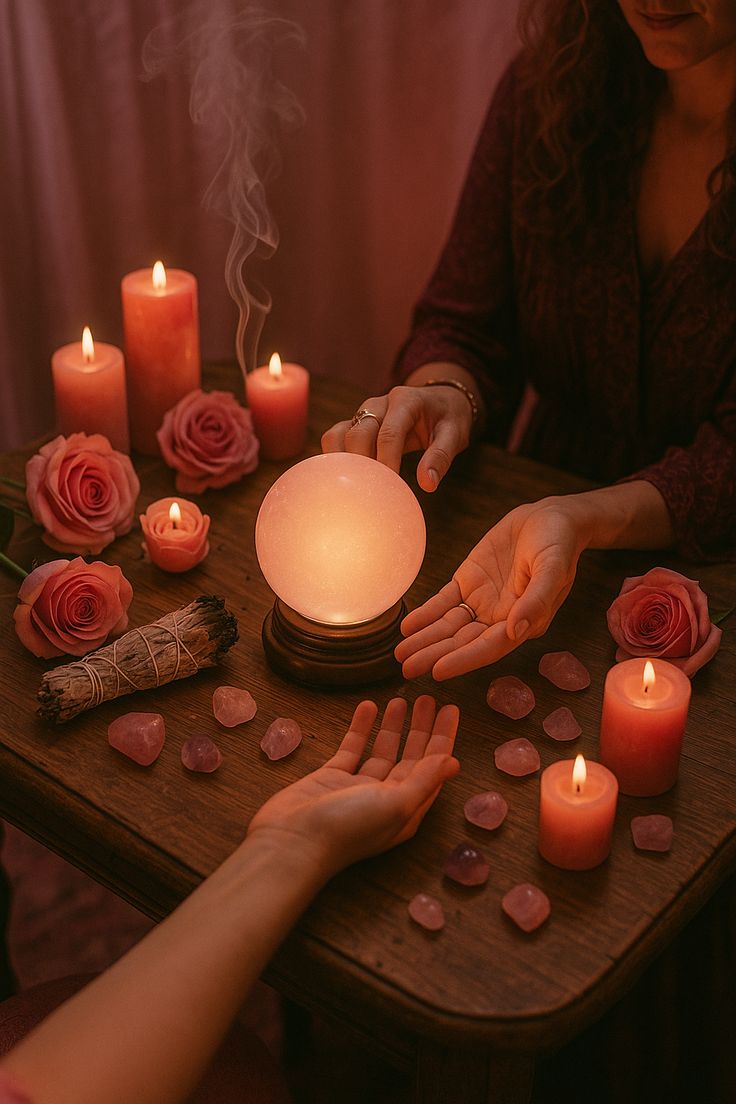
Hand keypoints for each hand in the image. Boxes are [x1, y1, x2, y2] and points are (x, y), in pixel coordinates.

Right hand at [247, 696, 459, 876]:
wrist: (293, 841)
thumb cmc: (348, 828)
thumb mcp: (396, 804)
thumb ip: (424, 781)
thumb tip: (453, 762)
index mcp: (407, 809)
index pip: (433, 768)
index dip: (443, 738)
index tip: (450, 709)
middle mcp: (386, 799)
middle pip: (411, 757)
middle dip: (421, 728)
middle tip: (428, 698)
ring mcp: (358, 788)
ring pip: (382, 751)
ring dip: (393, 726)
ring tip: (401, 699)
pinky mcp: (332, 779)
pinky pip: (352, 748)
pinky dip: (361, 728)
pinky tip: (367, 706)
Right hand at [321, 383, 473, 491]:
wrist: (441, 399)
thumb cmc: (448, 418)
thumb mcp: (455, 434)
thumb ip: (441, 457)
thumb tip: (427, 483)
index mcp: (405, 401)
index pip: (388, 434)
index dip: (386, 462)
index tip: (389, 487)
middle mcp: (379, 403)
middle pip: (358, 433)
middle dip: (363, 464)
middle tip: (373, 491)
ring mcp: (364, 413)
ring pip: (339, 434)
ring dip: (343, 461)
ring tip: (356, 486)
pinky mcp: (356, 423)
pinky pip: (335, 437)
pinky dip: (336, 458)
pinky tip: (347, 478)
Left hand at [395, 499, 586, 679]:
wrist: (550, 518)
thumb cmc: (559, 546)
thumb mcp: (553, 570)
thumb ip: (536, 600)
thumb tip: (517, 631)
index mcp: (524, 622)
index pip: (489, 647)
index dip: (463, 659)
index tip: (438, 671)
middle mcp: (500, 618)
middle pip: (463, 642)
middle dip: (435, 655)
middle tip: (406, 668)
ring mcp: (482, 601)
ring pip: (449, 626)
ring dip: (425, 639)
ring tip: (400, 653)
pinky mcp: (469, 582)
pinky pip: (443, 602)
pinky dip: (426, 614)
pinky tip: (408, 626)